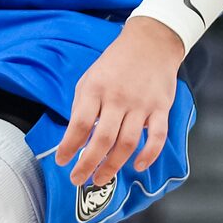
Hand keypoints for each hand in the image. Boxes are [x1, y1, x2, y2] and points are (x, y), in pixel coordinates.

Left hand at [54, 17, 187, 188]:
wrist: (151, 42)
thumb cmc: (116, 63)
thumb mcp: (90, 78)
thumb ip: (82, 106)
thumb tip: (75, 137)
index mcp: (96, 89)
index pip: (79, 124)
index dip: (69, 146)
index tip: (62, 161)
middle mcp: (118, 98)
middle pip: (102, 139)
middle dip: (88, 164)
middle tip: (78, 180)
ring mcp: (141, 104)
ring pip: (127, 143)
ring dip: (113, 166)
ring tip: (101, 179)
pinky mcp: (161, 108)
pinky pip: (157, 136)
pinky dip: (149, 154)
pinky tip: (138, 166)